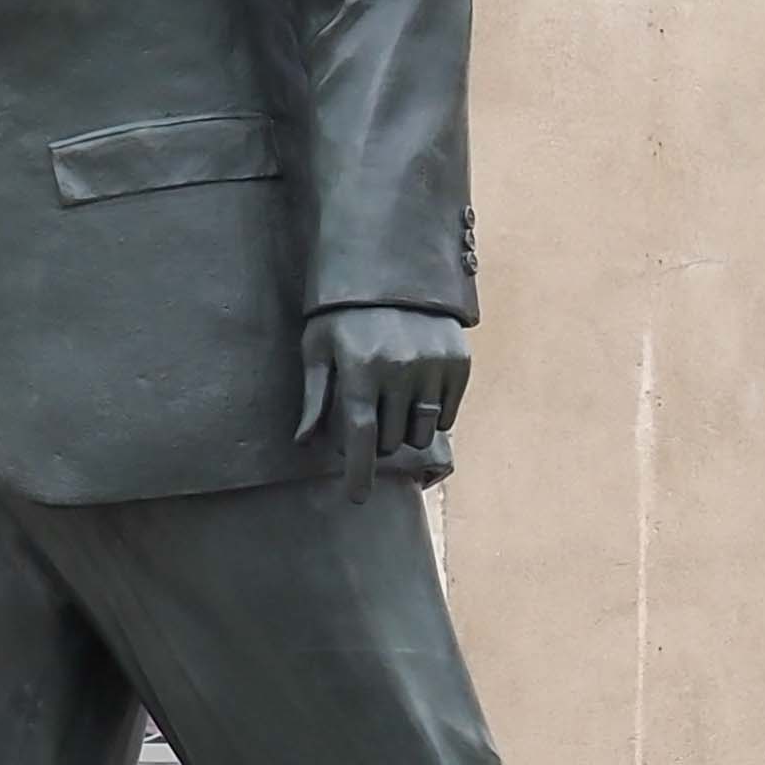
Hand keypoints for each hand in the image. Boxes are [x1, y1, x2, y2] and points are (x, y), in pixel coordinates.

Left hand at [295, 306, 466, 501]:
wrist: (397, 265)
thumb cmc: (345, 310)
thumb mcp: (318, 344)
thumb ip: (315, 395)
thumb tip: (305, 443)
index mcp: (361, 368)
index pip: (361, 436)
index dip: (358, 473)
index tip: (357, 499)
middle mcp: (400, 369)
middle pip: (391, 441)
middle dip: (378, 441)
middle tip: (371, 418)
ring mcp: (434, 365)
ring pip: (422, 433)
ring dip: (406, 432)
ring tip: (395, 405)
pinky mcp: (459, 361)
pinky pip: (447, 415)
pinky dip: (433, 416)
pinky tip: (418, 392)